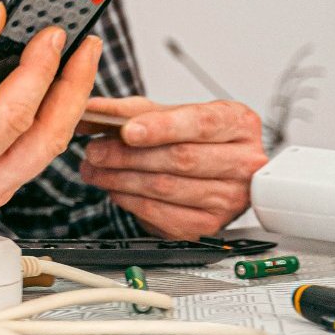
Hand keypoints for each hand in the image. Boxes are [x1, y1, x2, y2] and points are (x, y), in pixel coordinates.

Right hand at [0, 2, 103, 219]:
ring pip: (47, 145)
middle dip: (71, 87)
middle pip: (45, 138)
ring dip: (66, 98)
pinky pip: (36, 147)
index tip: (53, 34)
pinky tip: (56, 80)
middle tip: (86, 44)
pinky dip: (49, 111)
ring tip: (78, 56)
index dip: (38, 71)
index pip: (13, 116)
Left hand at [79, 96, 266, 239]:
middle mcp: (244, 162)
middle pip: (181, 159)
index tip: (128, 131)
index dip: (162, 127)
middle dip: (128, 155)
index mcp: (238, 124)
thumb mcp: (163, 112)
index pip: (201, 123)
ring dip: (121, 179)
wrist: (210, 167)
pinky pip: (163, 215)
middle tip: (95, 151)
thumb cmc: (189, 136)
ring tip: (95, 169)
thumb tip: (91, 110)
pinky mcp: (210, 225)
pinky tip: (115, 189)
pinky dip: (130, 202)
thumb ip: (127, 109)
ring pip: (167, 188)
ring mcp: (230, 198)